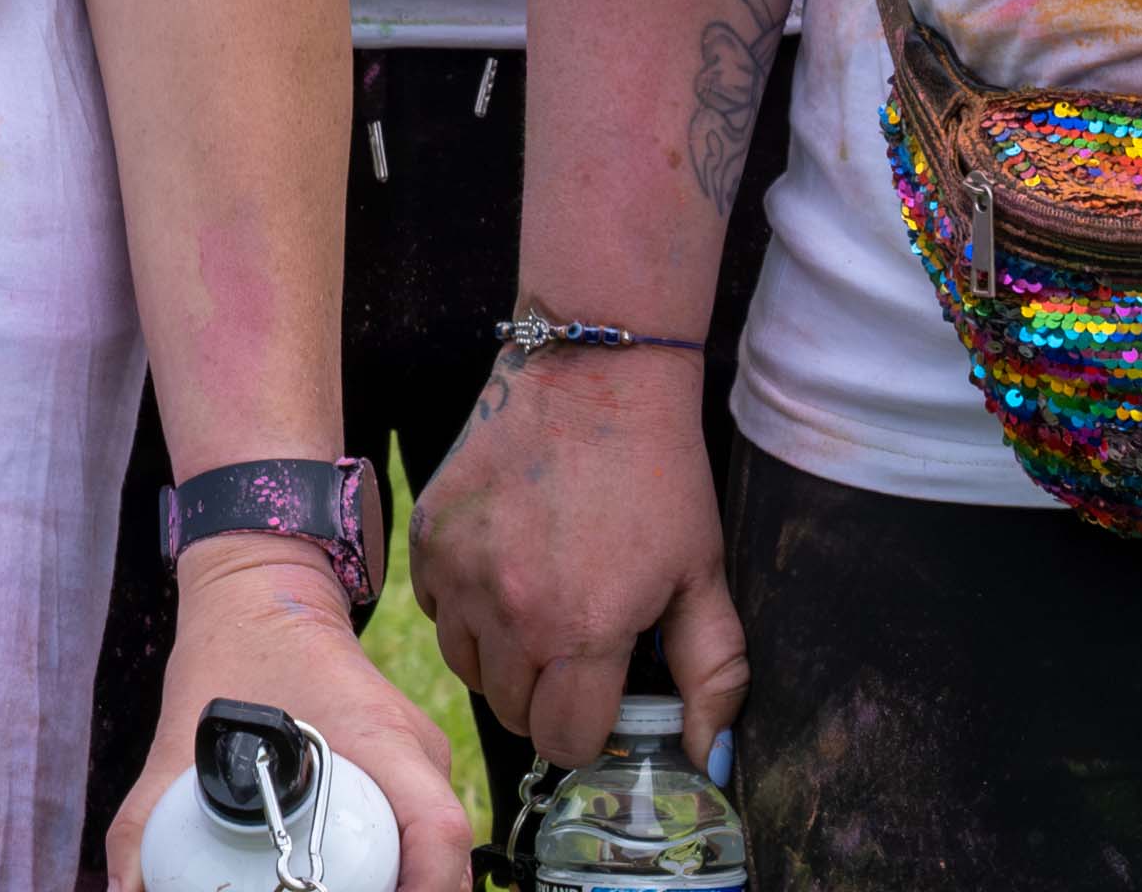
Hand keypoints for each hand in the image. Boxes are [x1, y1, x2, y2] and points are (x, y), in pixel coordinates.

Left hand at [105, 551, 465, 890]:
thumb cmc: (227, 656)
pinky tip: (349, 882)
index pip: (438, 831)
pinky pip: (420, 835)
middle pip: (445, 856)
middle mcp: (417, 753)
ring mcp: (424, 761)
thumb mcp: (176, 747)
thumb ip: (144, 825)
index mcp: (379, 737)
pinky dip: (394, 870)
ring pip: (437, 849)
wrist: (260, 594)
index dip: (428, 889)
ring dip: (404, 883)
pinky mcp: (415, 772)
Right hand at [419, 340, 731, 766]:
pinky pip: (437, 612)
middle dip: (548, 695)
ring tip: (542, 605)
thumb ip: (714, 677)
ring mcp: (460, 573)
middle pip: (512, 712)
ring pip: (468, 668)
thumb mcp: (704, 578)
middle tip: (579, 644)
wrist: (593, 378)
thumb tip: (713, 762)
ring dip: (502, 657)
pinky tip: (506, 569)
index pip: (564, 740)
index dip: (590, 726)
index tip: (605, 692)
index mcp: (584, 631)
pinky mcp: (428, 538)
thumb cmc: (657, 478)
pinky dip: (465, 609)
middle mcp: (511, 612)